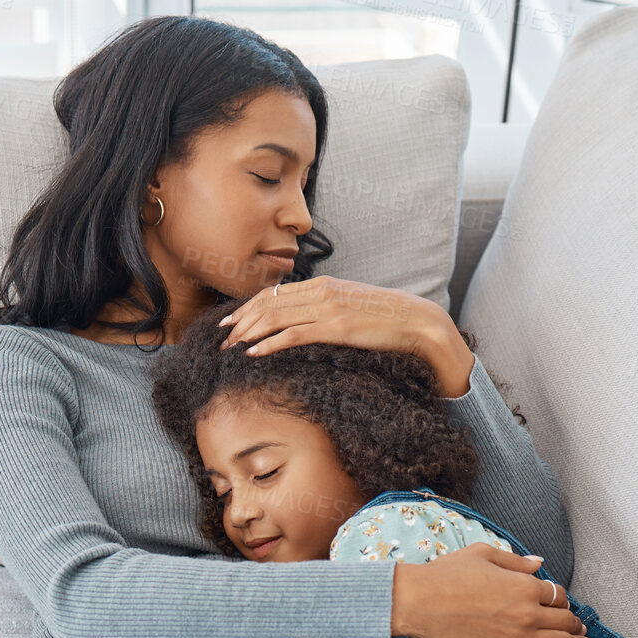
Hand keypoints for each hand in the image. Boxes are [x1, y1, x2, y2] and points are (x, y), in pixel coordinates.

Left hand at [217, 277, 475, 397]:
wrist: (416, 321)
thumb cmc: (386, 319)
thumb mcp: (351, 307)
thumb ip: (327, 308)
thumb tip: (306, 319)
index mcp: (323, 285)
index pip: (274, 294)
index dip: (247, 307)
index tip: (230, 322)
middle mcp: (321, 292)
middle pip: (268, 304)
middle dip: (240, 322)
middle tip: (221, 339)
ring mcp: (327, 309)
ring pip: (275, 317)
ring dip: (248, 334)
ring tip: (230, 348)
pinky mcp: (335, 328)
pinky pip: (293, 334)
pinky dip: (269, 343)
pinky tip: (254, 353)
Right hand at [392, 544, 594, 637]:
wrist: (419, 603)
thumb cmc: (446, 574)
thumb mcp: (483, 554)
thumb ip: (515, 561)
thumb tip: (539, 564)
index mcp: (525, 585)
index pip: (558, 595)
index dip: (561, 601)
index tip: (560, 606)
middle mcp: (529, 613)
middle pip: (566, 621)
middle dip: (576, 625)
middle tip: (582, 630)